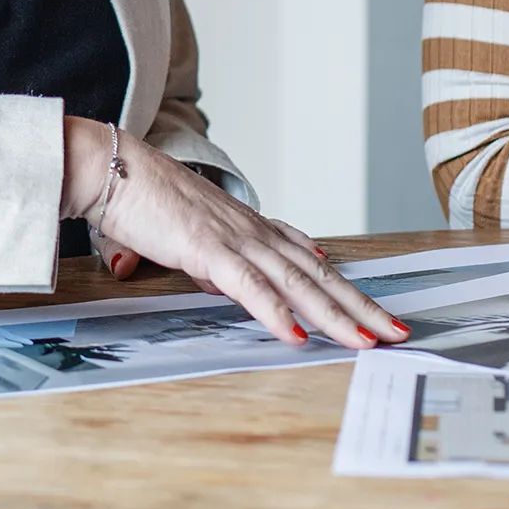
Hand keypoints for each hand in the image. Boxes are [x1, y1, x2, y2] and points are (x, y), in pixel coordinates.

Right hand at [61, 118, 406, 348]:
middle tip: (396, 332)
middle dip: (360, 306)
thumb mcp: (190, 238)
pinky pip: (249, 286)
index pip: (310, 259)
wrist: (112, 168)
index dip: (343, 286)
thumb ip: (212, 261)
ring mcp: (234, 238)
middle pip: (318, 273)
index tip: (371, 309)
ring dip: (335, 314)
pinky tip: (296, 336)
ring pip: (296, 282)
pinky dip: (275, 312)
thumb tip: (223, 282)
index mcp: (250, 227)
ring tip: (366, 341)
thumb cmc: (142, 200)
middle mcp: (252, 230)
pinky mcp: (207, 249)